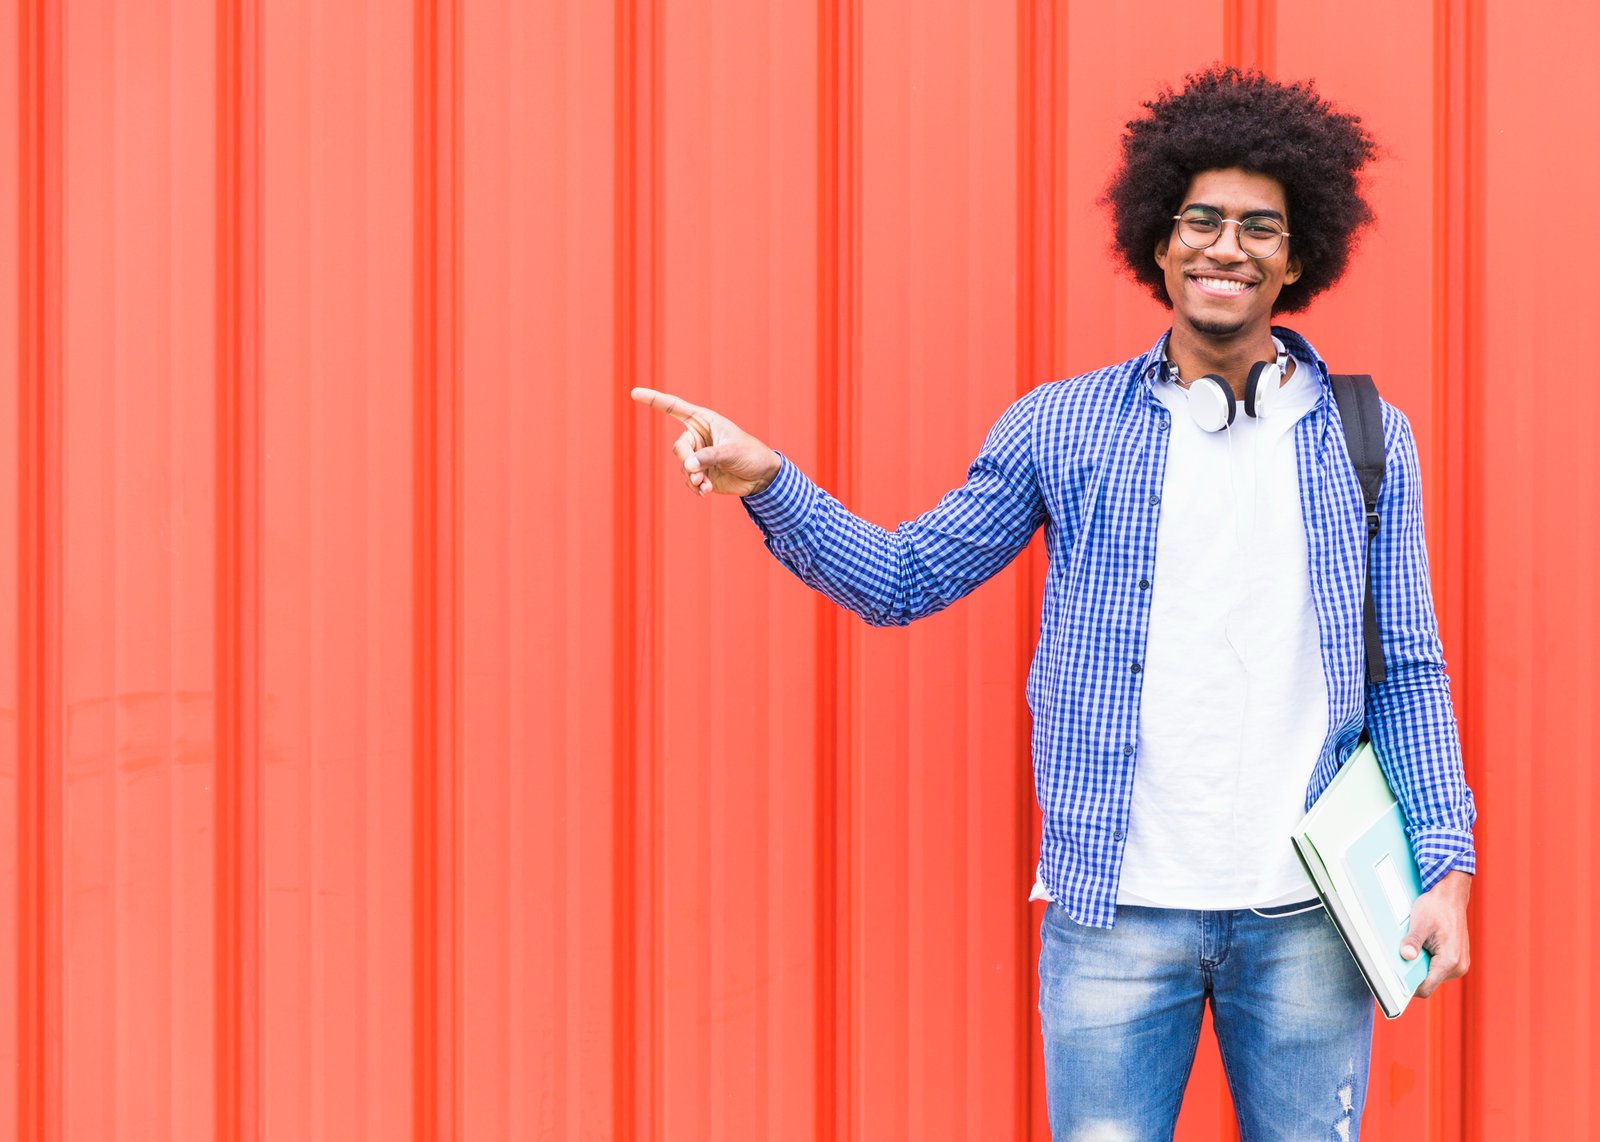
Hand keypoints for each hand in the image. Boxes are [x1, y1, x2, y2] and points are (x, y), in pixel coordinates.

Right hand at [631, 388, 781, 497]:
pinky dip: (694, 487)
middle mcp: (697, 436)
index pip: (674, 407)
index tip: (634, 392)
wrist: (761, 477)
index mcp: (703, 421)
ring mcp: (698, 455)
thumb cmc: (750, 454)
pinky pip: (688, 480)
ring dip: (692, 478)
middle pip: (678, 448)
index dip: (654, 399)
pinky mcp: (700, 473)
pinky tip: (705, 491)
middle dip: (686, 462)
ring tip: (705, 485)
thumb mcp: (731, 452)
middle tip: (698, 474)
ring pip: (683, 466)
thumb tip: (689, 466)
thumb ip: (709, 457)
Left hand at [1402, 868, 1470, 997]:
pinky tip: (1420, 946)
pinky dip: (1426, 960)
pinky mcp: (1456, 959)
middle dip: (1412, 974)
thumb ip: (1413, 941)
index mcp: (1450, 962)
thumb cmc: (1437, 907)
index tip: (1392, 981)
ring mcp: (1459, 964)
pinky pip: (1437, 967)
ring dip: (1420, 966)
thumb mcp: (1420, 923)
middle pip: (1428, 982)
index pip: (1425, 988)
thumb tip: (1406, 956)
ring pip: (1432, 975)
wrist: (1450, 896)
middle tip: (1398, 959)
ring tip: (1412, 948)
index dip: (1408, 987)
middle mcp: (1458, 967)